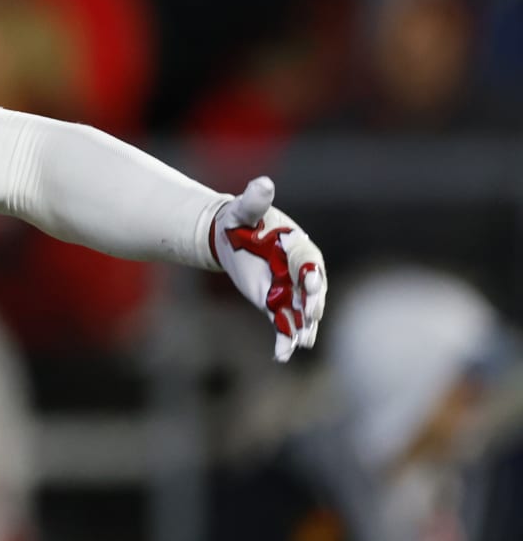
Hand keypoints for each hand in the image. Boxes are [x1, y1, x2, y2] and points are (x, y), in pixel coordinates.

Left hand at [212, 176, 326, 361]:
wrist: (229, 234)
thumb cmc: (241, 218)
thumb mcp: (244, 209)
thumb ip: (255, 200)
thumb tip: (263, 184)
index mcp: (298, 246)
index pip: (309, 261)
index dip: (311, 272)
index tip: (311, 282)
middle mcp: (300, 271)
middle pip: (311, 290)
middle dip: (312, 303)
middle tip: (311, 316)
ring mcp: (290, 290)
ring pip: (300, 312)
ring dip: (302, 327)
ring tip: (301, 343)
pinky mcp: (275, 303)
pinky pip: (283, 324)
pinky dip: (284, 340)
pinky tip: (282, 356)